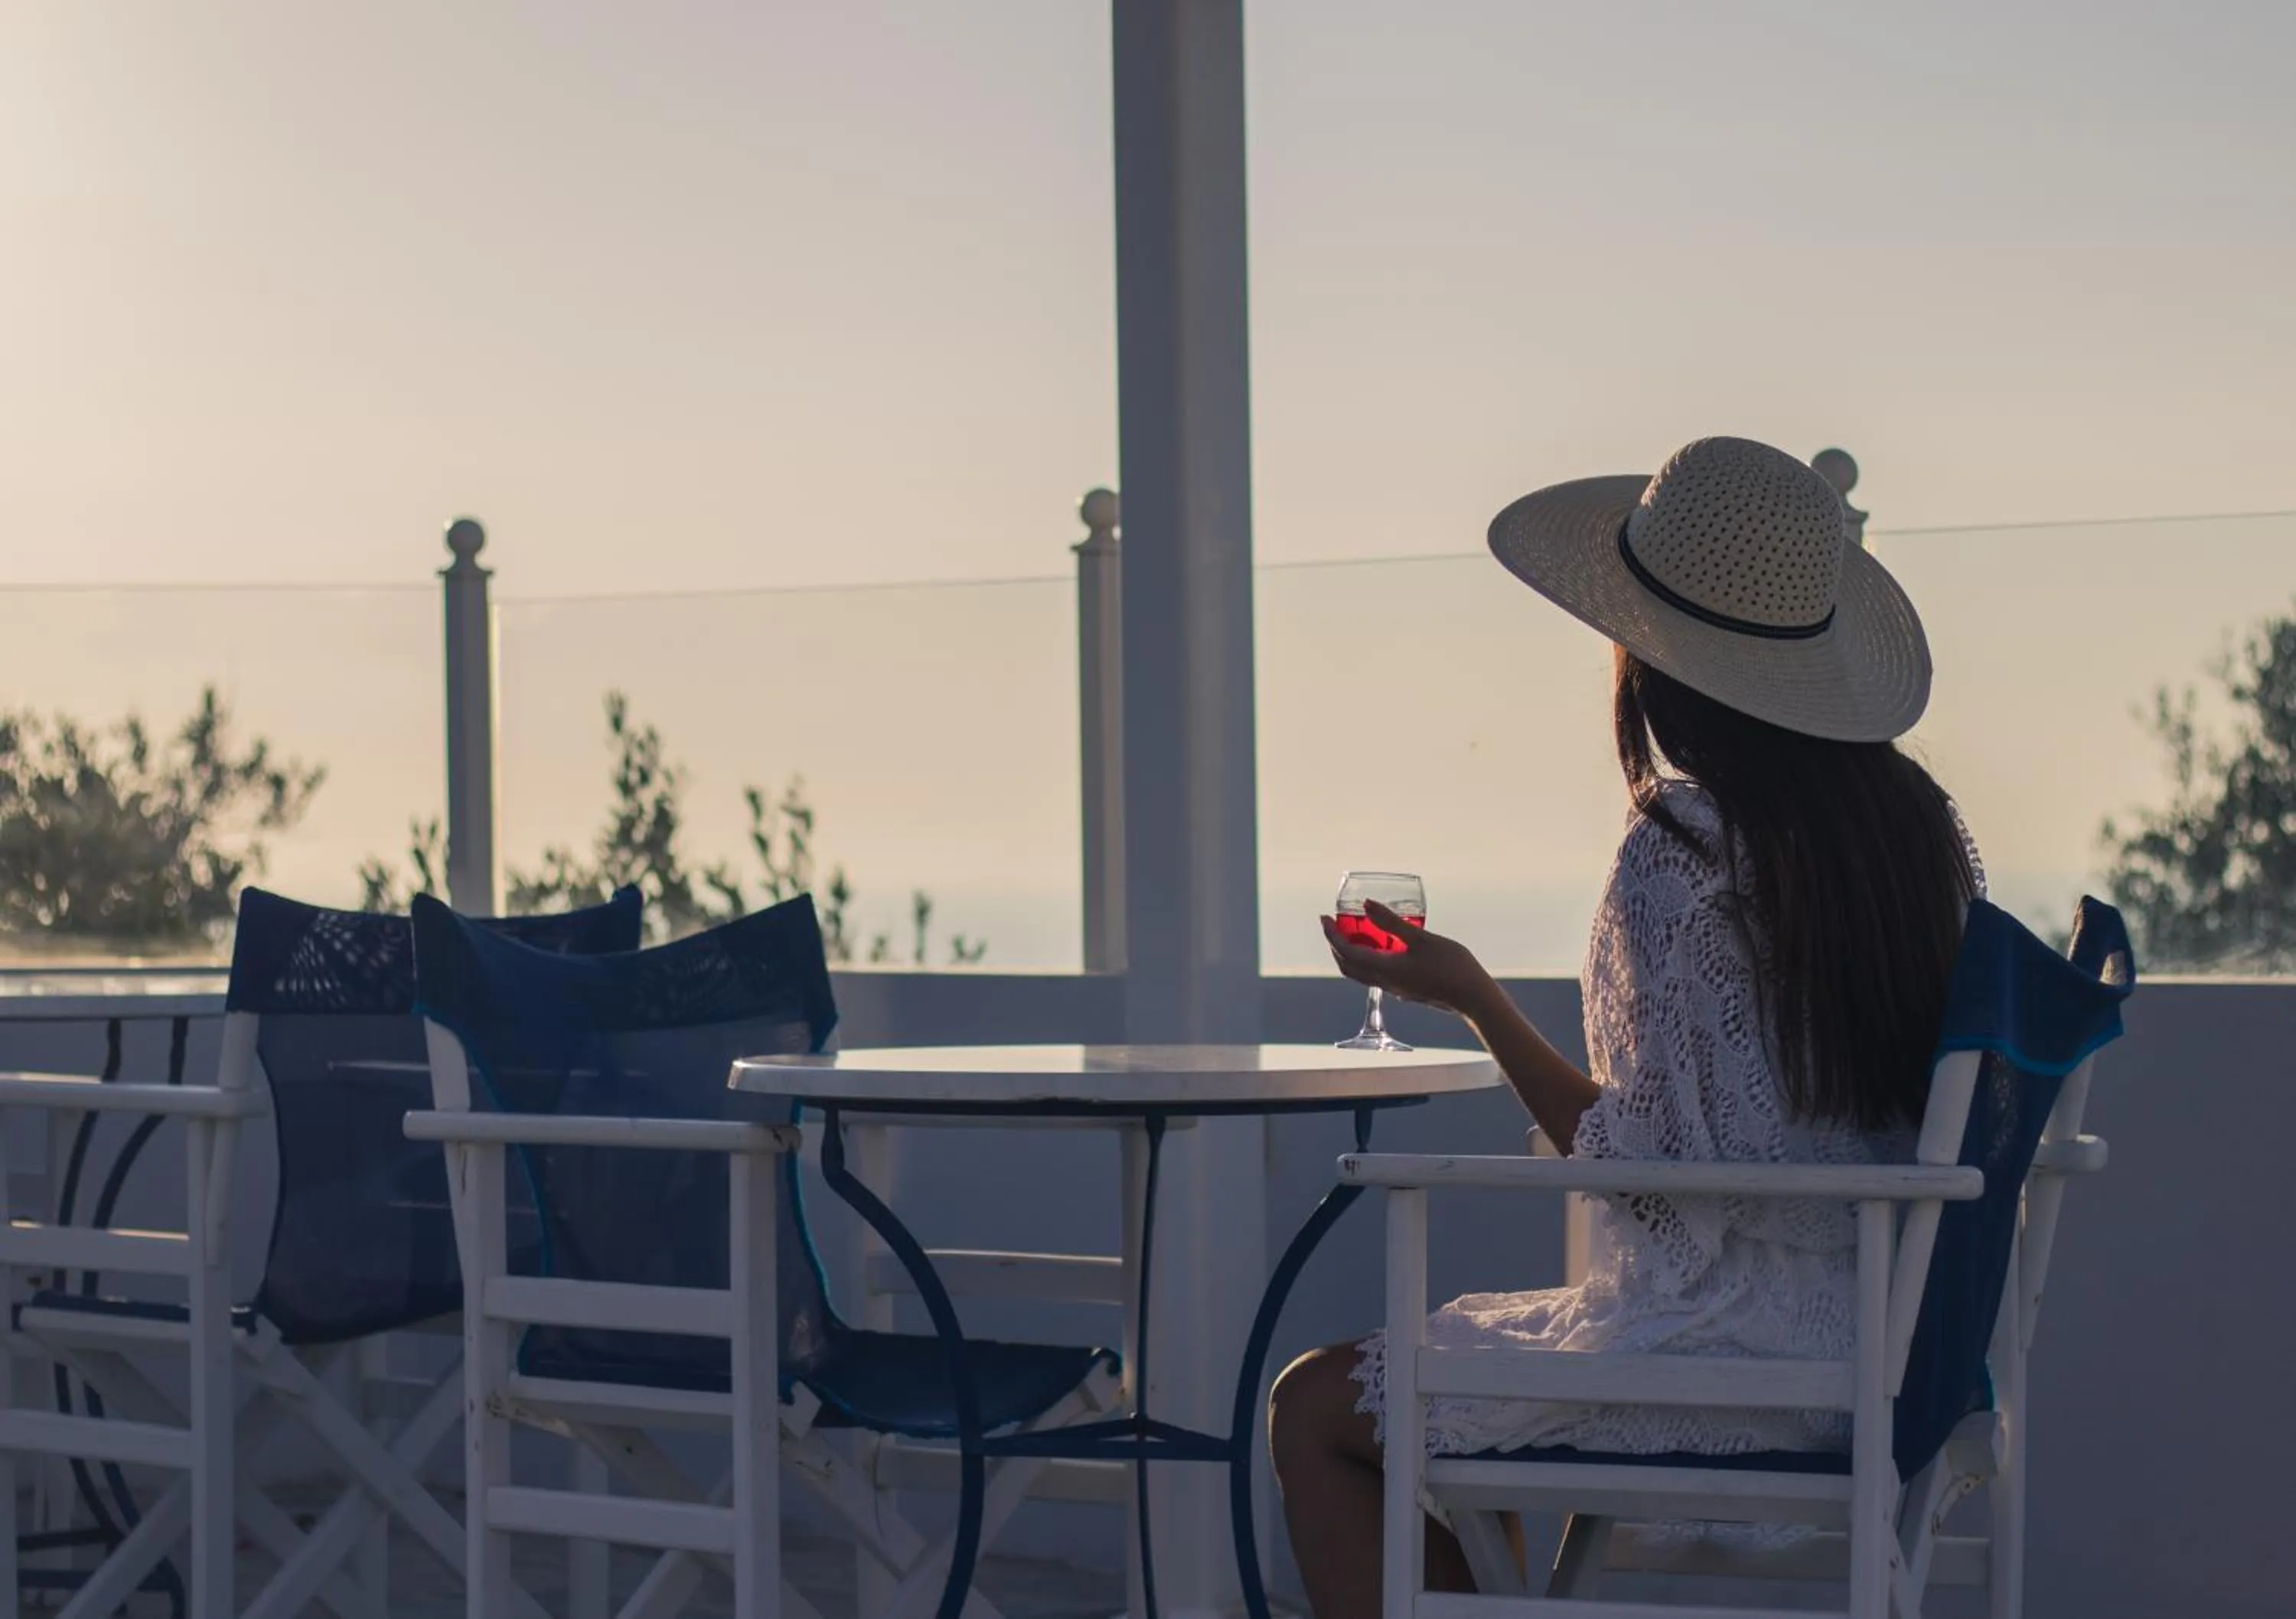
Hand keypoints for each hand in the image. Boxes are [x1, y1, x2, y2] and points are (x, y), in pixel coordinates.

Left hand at [1320, 900, 1496, 1018]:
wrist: (1473, 997)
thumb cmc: (1451, 965)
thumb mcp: (1421, 938)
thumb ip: (1392, 922)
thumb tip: (1366, 904)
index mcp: (1384, 969)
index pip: (1346, 952)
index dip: (1331, 934)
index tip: (1324, 917)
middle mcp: (1385, 982)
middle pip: (1348, 966)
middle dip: (1335, 945)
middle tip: (1333, 924)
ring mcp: (1395, 988)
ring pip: (1361, 972)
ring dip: (1351, 953)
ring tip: (1354, 931)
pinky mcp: (1406, 989)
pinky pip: (1376, 974)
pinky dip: (1368, 958)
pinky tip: (1381, 945)